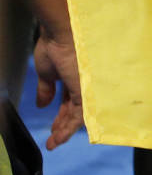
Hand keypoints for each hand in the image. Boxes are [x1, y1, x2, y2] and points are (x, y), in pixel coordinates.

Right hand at [33, 31, 83, 149]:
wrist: (62, 32)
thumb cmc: (54, 47)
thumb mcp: (48, 73)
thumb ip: (47, 89)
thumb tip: (42, 105)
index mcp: (74, 78)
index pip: (70, 102)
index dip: (62, 116)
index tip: (53, 130)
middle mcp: (83, 84)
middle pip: (76, 109)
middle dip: (64, 125)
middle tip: (54, 140)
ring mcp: (86, 86)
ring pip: (79, 114)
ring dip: (66, 129)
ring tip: (55, 142)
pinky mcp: (86, 89)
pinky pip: (81, 113)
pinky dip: (71, 126)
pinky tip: (61, 136)